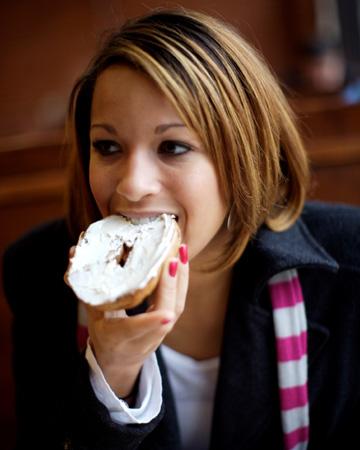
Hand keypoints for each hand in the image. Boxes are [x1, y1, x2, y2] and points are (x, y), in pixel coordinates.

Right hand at [85, 244, 188, 397]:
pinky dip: (182, 280)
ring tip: (181, 252)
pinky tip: (182, 260)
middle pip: (164, 316)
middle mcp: (144, 338)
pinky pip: (179, 301)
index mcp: (119, 339)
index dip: (150, 322)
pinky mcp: (169, 322)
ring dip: (181, 278)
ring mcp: (160, 332)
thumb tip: (73, 253)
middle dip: (170, 288)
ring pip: (176, 306)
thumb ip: (85, 288)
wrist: (120, 361)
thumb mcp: (90, 316)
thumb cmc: (103, 335)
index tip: (166, 315)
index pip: (135, 332)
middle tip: (173, 259)